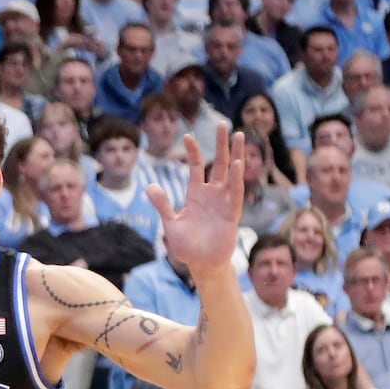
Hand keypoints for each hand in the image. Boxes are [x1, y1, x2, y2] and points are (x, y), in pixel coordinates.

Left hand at [148, 126, 243, 273]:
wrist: (201, 264)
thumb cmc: (187, 246)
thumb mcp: (171, 223)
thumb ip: (162, 204)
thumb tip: (149, 185)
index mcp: (195, 194)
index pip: (195, 167)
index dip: (193, 152)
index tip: (188, 136)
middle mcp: (212, 194)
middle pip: (218, 163)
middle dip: (221, 144)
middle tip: (223, 124)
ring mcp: (223, 201)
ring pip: (231, 173)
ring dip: (235, 154)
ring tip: (239, 135)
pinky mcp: (232, 212)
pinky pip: (235, 192)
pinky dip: (236, 178)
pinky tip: (238, 163)